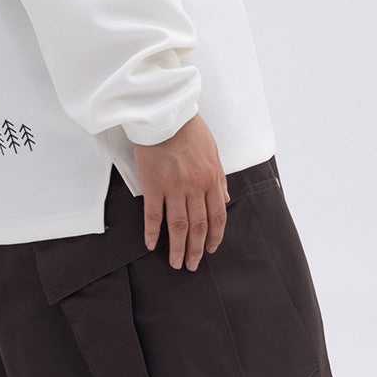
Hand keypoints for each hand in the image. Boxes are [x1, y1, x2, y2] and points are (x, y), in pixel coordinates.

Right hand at [132, 113, 230, 270]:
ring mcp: (174, 188)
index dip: (214, 237)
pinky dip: (153, 232)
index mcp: (211, 179)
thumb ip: (219, 178)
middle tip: (192, 265)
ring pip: (178, 226)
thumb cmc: (189, 129)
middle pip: (198, 226)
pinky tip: (152, 244)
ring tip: (176, 263)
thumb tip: (225, 199)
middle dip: (196, 249)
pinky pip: (154, 215)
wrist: (165, 112)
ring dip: (178, 248)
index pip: (216, 216)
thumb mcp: (213, 152)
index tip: (210, 249)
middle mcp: (195, 187)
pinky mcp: (153, 185)